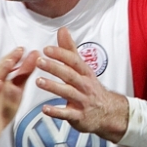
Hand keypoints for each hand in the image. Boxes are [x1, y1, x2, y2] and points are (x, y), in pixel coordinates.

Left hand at [37, 27, 128, 142]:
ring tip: (39, 81)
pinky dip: (56, 111)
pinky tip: (45, 108)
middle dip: (55, 67)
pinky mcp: (79, 116)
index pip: (73, 61)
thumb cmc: (91, 88)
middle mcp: (84, 85)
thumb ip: (69, 49)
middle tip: (39, 61)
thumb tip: (62, 30)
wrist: (108, 112)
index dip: (61, 54)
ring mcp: (82, 100)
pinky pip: (67, 113)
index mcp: (84, 72)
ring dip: (53, 87)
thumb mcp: (82, 67)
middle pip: (70, 75)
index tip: (47, 49)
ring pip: (68, 92)